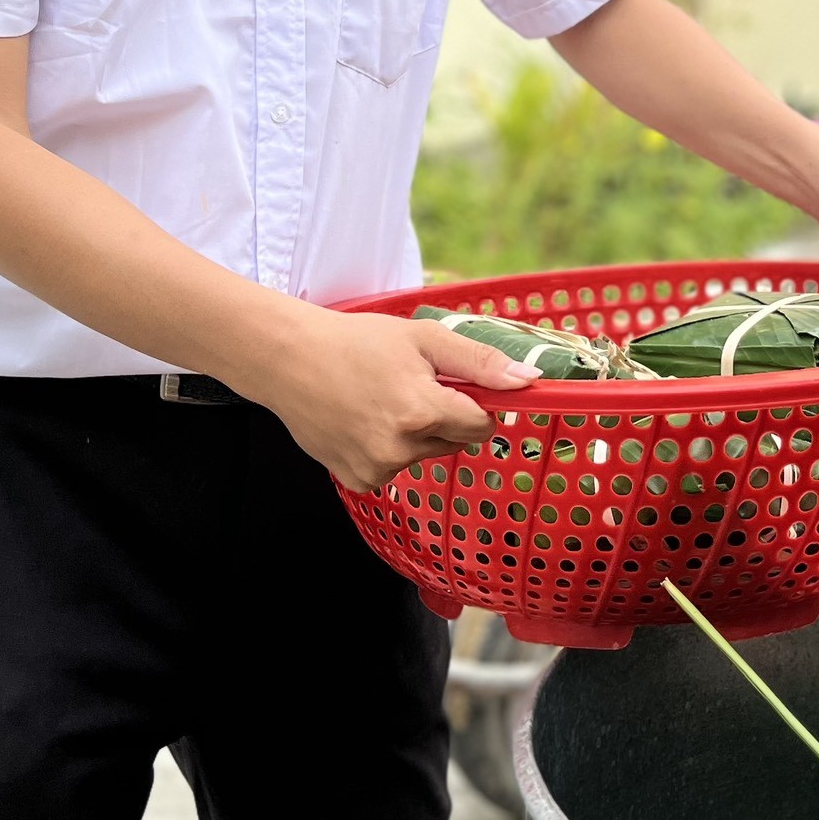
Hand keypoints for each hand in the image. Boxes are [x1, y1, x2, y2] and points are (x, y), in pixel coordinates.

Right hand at [257, 309, 536, 490]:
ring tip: (380, 400)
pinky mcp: (357, 481)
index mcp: (422, 411)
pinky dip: (387, 449)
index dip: (475, 404)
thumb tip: (528, 382)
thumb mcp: (424, 338)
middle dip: (445, 417)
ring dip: (416, 434)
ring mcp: (377, 470)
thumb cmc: (358, 341)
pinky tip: (363, 421)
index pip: (483, 426)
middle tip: (408, 385)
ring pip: (424, 455)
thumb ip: (480, 361)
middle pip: (455, 442)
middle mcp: (400, 448)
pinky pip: (394, 469)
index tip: (452, 385)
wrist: (290, 360)